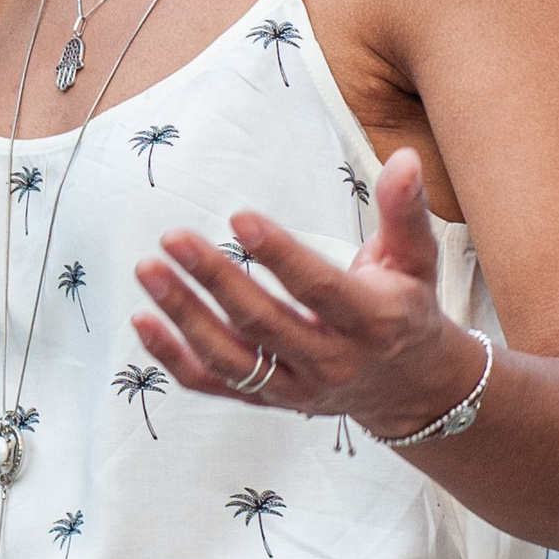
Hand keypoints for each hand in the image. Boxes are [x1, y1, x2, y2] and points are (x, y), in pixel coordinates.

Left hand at [132, 145, 485, 442]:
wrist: (411, 389)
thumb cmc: (407, 309)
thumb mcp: (416, 260)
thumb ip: (404, 211)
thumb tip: (404, 158)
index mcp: (370, 322)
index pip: (317, 288)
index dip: (279, 255)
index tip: (238, 217)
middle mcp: (332, 362)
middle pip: (263, 324)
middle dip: (214, 280)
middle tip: (173, 238)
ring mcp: (297, 388)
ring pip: (231, 360)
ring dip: (183, 316)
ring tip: (148, 270)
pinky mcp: (270, 400)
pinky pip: (214, 385)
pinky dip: (174, 359)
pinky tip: (142, 321)